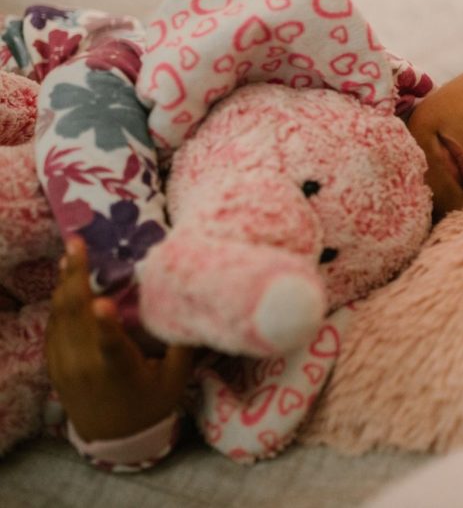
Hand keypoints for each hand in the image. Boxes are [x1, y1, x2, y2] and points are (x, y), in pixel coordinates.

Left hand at [45, 237, 193, 441]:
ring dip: (64, 282)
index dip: (107, 326)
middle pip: (76, 317)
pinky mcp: (54, 362)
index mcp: (118, 373)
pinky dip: (61, 300)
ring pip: (60, 315)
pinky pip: (54, 324)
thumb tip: (191, 302)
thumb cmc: (149, 404)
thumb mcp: (174, 379)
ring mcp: (64, 364)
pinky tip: (67, 280)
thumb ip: (180, 343)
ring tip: (70, 254)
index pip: (111, 348)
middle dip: (75, 276)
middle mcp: (85, 367)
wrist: (111, 436)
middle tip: (77, 243)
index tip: (104, 302)